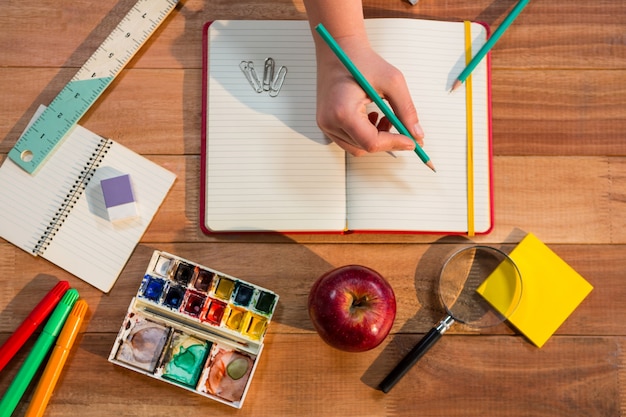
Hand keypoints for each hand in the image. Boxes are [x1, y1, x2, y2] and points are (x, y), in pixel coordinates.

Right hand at [314, 41, 423, 155]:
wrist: (338, 49)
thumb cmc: (361, 60)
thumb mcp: (392, 82)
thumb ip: (406, 111)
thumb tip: (416, 135)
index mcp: (342, 111)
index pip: (371, 142)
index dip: (395, 143)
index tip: (412, 142)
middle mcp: (329, 121)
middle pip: (364, 148)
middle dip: (387, 141)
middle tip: (402, 128)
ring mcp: (325, 124)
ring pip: (357, 147)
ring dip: (376, 139)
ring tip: (386, 118)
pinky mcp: (326, 123)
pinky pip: (349, 140)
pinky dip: (365, 135)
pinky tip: (372, 118)